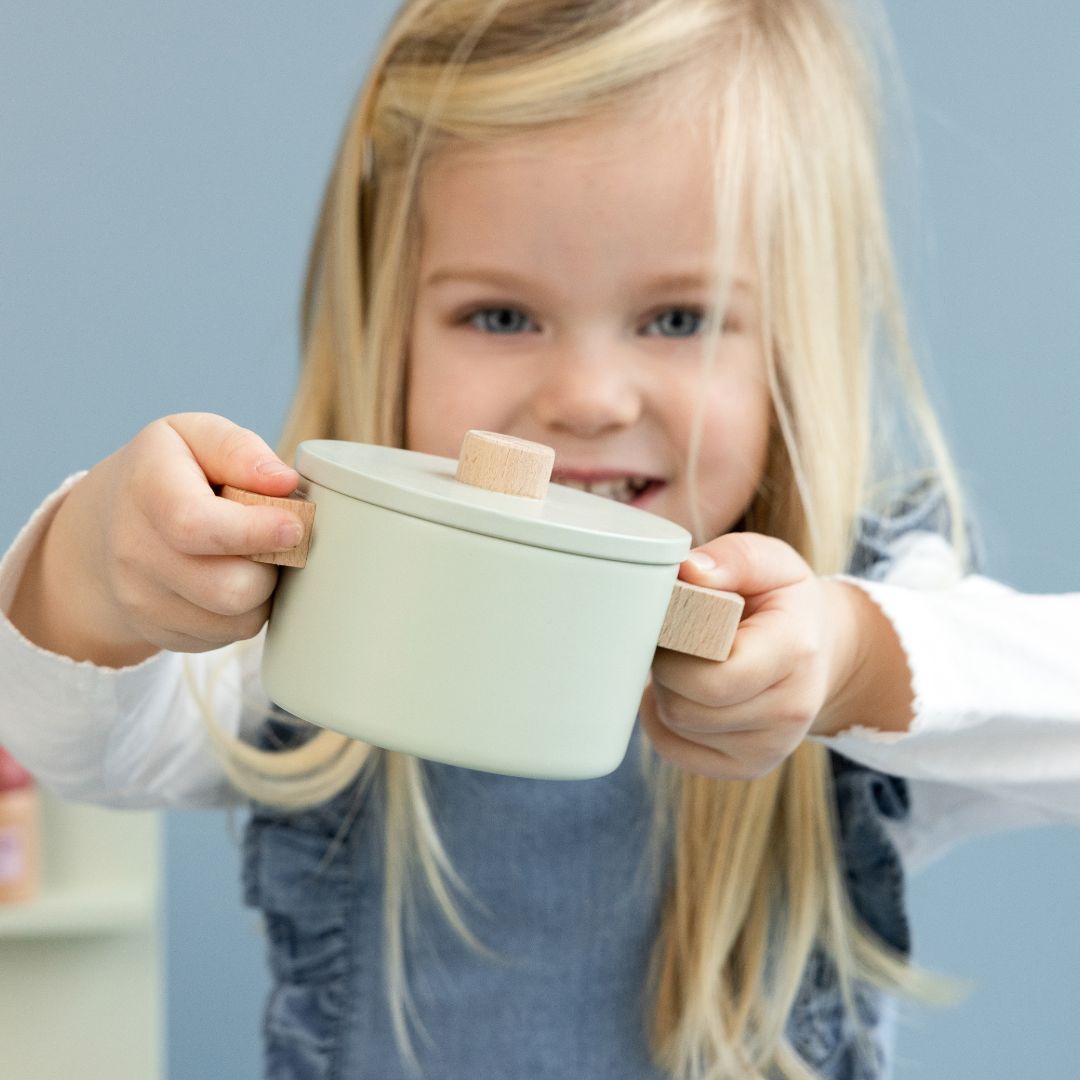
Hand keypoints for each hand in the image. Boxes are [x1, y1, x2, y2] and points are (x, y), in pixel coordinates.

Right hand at [12, 413, 304, 665]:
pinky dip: (246, 610)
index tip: (294, 527)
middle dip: (271, 565)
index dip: (255, 531)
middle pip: (229, 588)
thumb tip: (284, 482)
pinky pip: (229, 635)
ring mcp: (142, 601)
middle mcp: (134, 551)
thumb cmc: (167, 472)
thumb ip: (239, 450)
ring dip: (264, 589)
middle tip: (274, 537)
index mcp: (146, 489)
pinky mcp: (160, 633)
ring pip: (237, 618)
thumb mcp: (194, 435)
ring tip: (252, 555)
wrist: (105, 526)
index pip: (195, 525)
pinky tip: (233, 577)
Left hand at [640, 532, 865, 779]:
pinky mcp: (747, 768)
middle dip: (664, 668)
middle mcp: (789, 711)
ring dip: (664, 690)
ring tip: (683, 660)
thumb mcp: (770, 563)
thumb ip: (732, 559)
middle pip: (686, 706)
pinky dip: (663, 721)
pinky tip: (681, 691)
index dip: (675, 650)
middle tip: (670, 639)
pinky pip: (675, 750)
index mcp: (794, 652)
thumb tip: (689, 572)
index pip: (714, 676)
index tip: (672, 621)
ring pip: (676, 726)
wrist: (821, 651)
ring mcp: (769, 748)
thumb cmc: (785, 601)